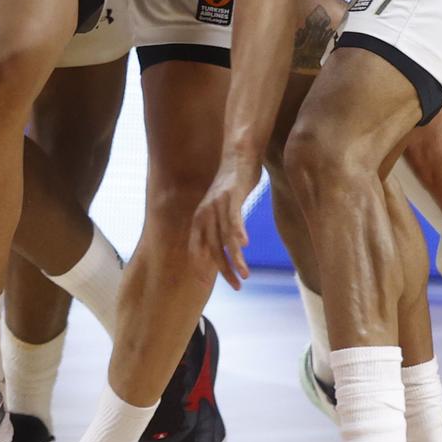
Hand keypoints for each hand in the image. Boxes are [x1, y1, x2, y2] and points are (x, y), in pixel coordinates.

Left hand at [193, 154, 259, 289]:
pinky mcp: (232, 196)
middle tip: (237, 287)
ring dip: (235, 258)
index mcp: (200, 218)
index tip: (206, 284)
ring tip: (245, 275)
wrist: (239, 155)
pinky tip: (244, 245)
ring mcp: (218, 205)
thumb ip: (219, 225)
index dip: (200, 267)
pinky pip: (234, 217)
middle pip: (213, 248)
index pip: (196, 248)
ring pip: (225, 238)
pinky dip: (237, 231)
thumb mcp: (221, 207)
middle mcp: (205, 213)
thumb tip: (226, 245)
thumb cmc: (232, 184)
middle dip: (224, 270)